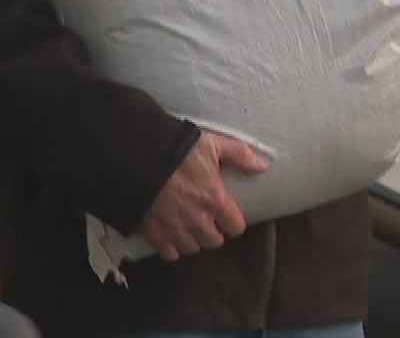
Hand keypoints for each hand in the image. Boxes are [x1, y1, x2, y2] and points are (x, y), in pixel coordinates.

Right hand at [139, 130, 267, 261]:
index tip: (225, 214)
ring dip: (192, 239)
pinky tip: (170, 232)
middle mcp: (198, 220)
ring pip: (193, 248)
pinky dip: (171, 246)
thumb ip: (239, 155)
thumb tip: (262, 166)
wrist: (137, 160)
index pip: (236, 227)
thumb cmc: (176, 150)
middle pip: (214, 241)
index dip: (232, 221)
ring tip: (187, 225)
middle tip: (204, 217)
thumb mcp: (211, 144)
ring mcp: (177, 230)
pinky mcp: (156, 235)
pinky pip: (171, 254)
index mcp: (215, 199)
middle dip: (212, 231)